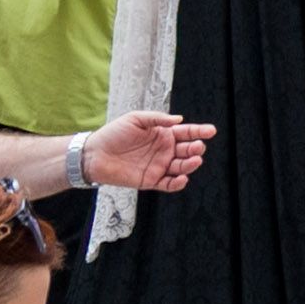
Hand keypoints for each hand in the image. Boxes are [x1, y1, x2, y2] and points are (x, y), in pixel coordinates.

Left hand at [91, 113, 213, 193]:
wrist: (93, 155)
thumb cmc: (113, 134)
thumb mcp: (135, 119)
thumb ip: (157, 119)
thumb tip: (178, 120)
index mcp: (164, 134)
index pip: (187, 133)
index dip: (199, 132)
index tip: (210, 131)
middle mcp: (165, 150)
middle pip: (187, 150)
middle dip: (196, 148)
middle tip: (197, 147)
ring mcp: (159, 166)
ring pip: (182, 167)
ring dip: (190, 164)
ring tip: (194, 161)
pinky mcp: (151, 180)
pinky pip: (169, 184)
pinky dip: (178, 183)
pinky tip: (183, 178)